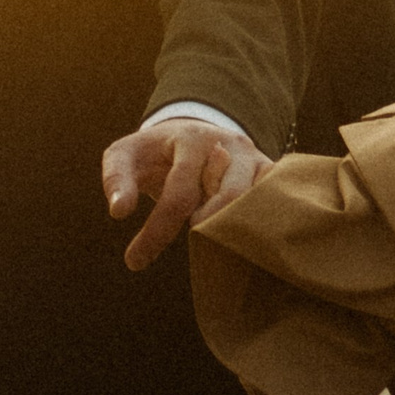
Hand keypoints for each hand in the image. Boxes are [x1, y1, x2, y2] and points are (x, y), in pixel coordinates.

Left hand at [101, 119, 272, 270]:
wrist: (191, 133)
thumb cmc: (154, 153)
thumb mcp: (125, 155)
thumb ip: (116, 178)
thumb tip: (119, 211)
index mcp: (191, 140)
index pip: (179, 193)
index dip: (157, 231)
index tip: (134, 261)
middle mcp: (230, 145)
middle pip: (228, 196)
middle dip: (205, 230)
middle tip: (186, 249)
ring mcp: (255, 157)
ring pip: (258, 199)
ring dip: (235, 229)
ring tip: (213, 250)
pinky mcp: (271, 171)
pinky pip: (278, 197)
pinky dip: (264, 223)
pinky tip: (243, 245)